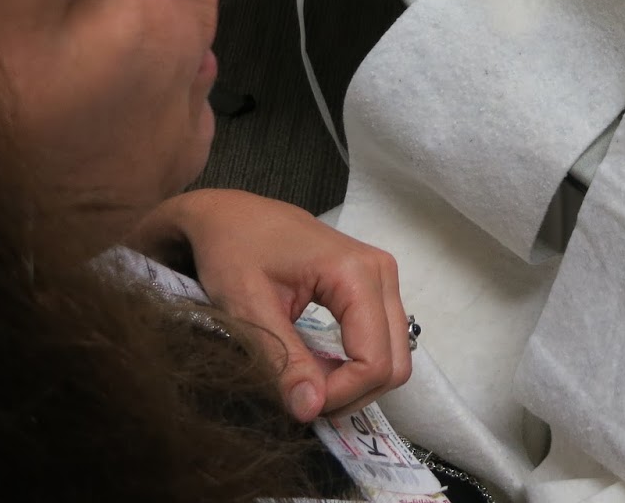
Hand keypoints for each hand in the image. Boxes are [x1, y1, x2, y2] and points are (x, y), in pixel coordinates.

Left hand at [133, 189, 412, 421]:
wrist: (230, 215)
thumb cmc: (233, 251)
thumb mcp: (249, 309)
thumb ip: (284, 360)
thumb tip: (311, 411)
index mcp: (357, 274)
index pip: (374, 360)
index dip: (340, 395)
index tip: (297, 403)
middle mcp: (382, 273)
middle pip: (395, 362)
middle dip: (353, 394)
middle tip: (303, 401)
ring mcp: (383, 277)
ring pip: (394, 355)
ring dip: (356, 383)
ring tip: (307, 385)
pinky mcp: (375, 285)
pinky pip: (383, 339)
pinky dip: (357, 365)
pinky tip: (319, 367)